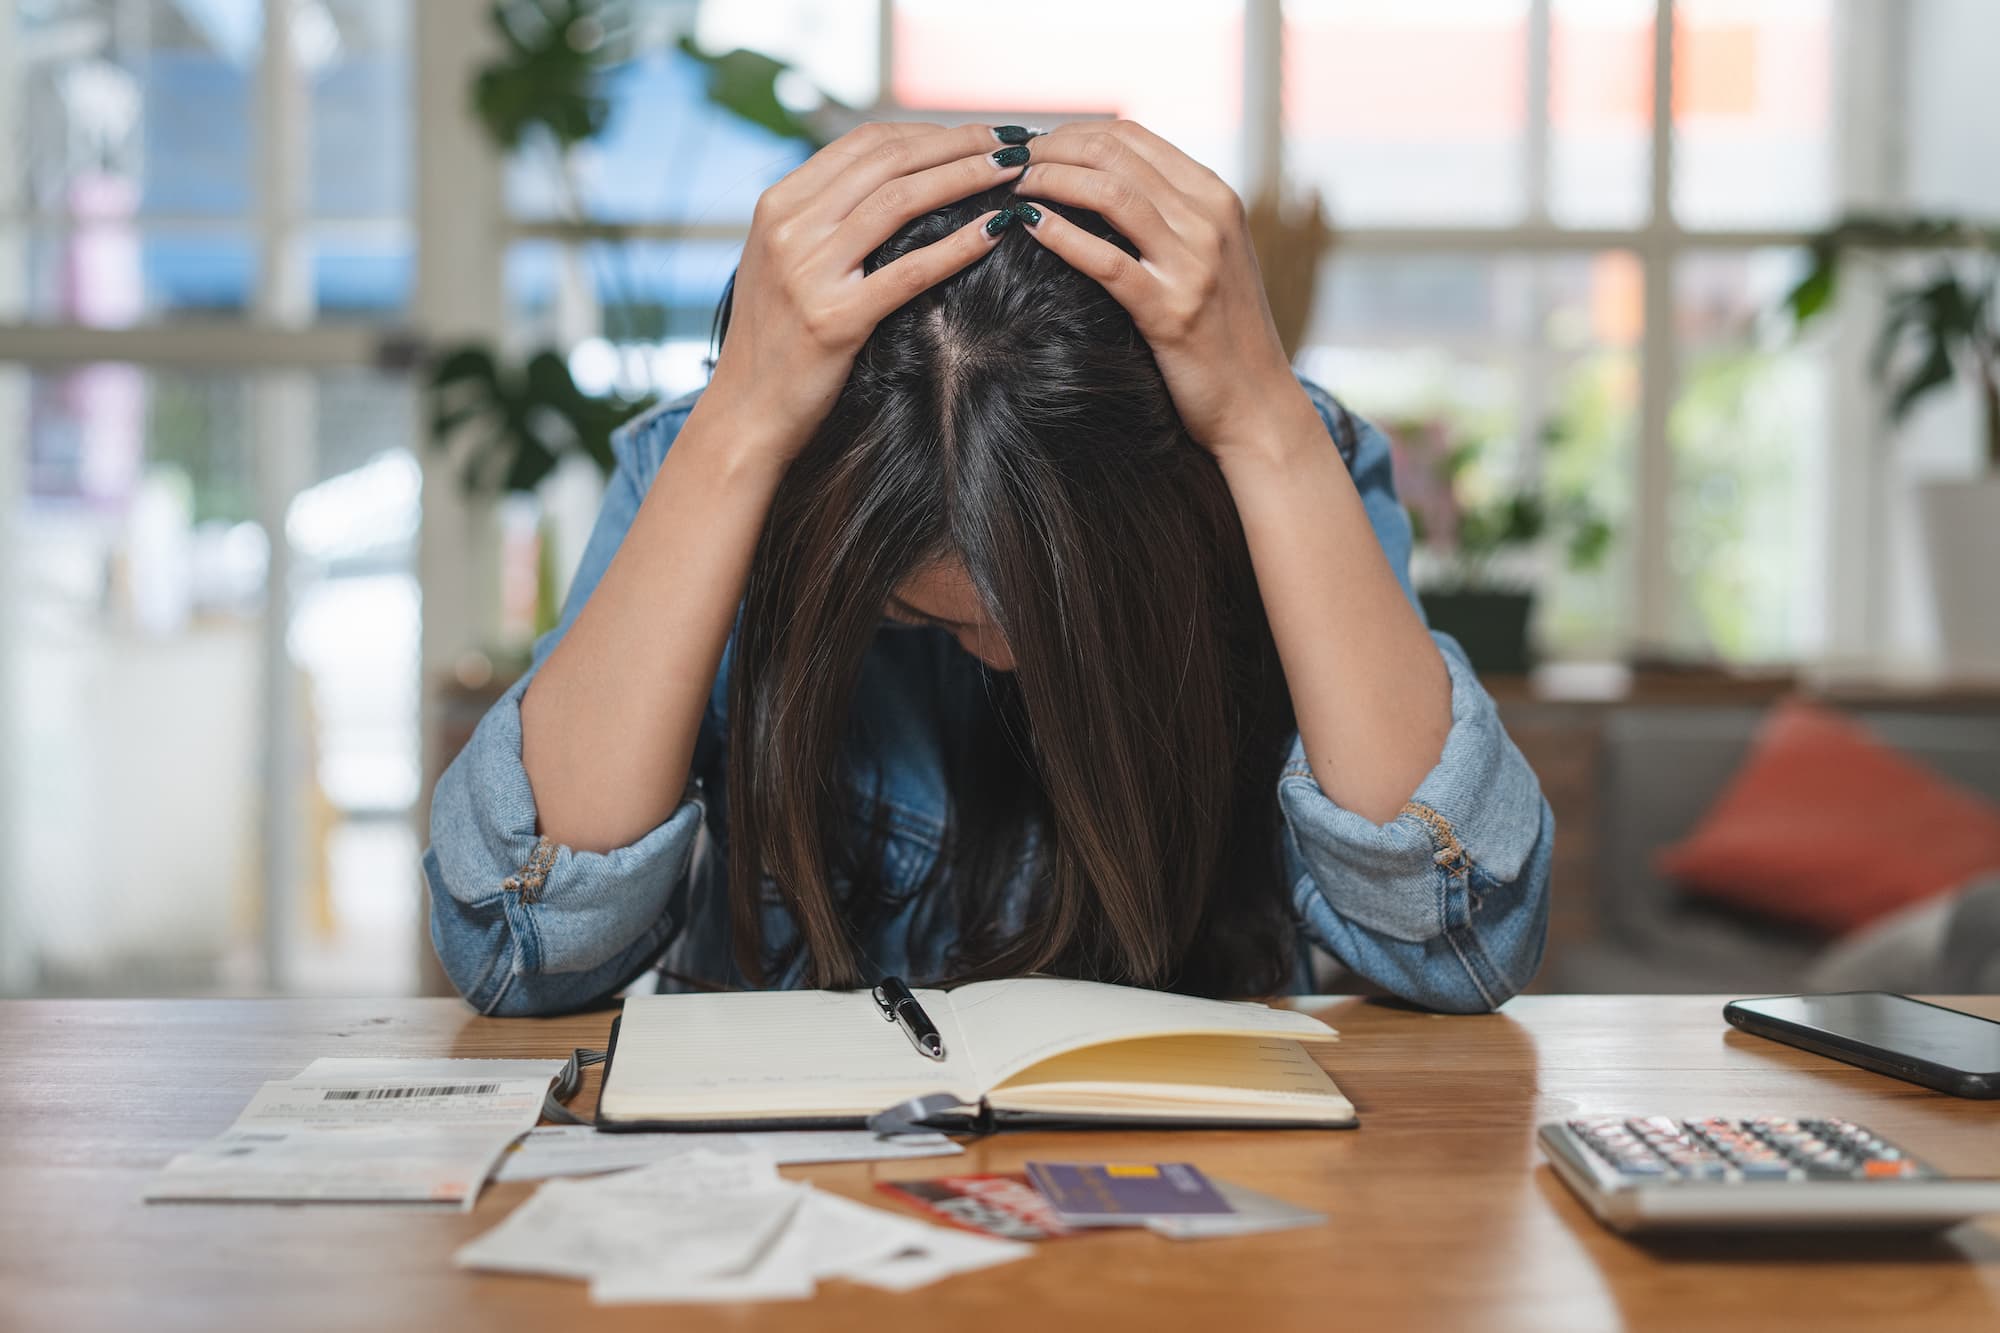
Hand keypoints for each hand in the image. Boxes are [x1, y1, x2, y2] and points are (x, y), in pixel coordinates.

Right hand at [698, 121, 1028, 466]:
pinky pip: (909, 271)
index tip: (972, 135)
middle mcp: (790, 228)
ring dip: (967, 177)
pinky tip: (995, 230)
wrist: (744, 412)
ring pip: (901, 201)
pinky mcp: (835, 320)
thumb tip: (891, 180)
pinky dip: (958, 245)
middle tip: (1010, 140)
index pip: (864, 143)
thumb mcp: (782, 261)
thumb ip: (822, 218)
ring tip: (1014, 172)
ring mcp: (809, 273)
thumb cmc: (774, 340)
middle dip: (958, 143)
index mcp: (777, 204)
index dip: (927, 132)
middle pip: (889, 161)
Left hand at [1010, 121, 1311, 461]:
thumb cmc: (1224, 332)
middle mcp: (1209, 220)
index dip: (1072, 134)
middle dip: (1051, 151)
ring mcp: (1193, 265)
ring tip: (1013, 191)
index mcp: (1216, 198)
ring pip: (1109, 194)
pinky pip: (1106, 260)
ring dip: (1050, 182)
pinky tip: (1029, 226)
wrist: (1257, 402)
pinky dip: (1061, 235)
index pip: (1132, 138)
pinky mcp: (1171, 312)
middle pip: (1114, 155)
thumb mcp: (1211, 257)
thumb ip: (1173, 216)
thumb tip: (1106, 181)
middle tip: (1010, 166)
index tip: (1034, 149)